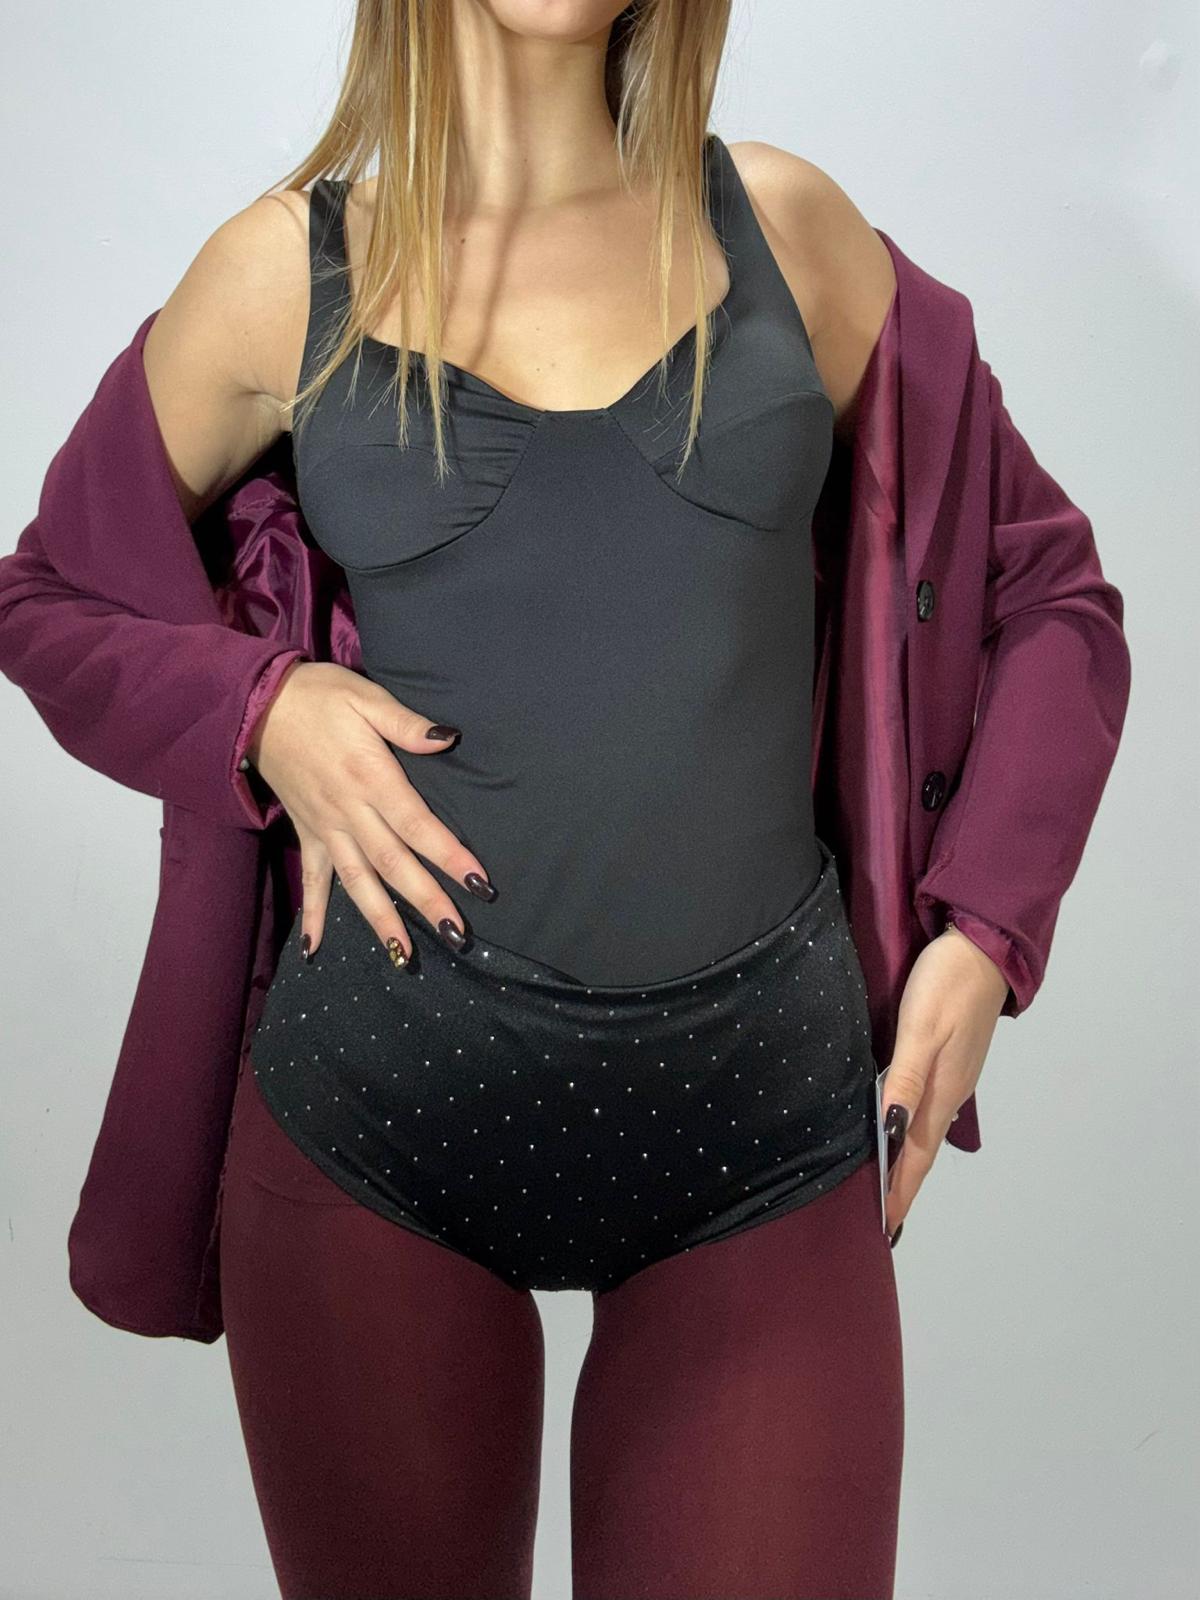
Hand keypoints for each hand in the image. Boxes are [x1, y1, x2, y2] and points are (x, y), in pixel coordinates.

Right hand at [246, 661, 494, 963]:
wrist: (257, 705)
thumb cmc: (319, 696)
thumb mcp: (365, 697)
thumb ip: (406, 723)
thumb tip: (447, 737)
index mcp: (370, 777)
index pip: (418, 825)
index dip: (449, 855)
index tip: (479, 883)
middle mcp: (349, 811)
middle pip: (394, 864)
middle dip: (426, 901)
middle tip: (456, 935)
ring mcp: (325, 827)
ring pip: (358, 882)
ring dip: (381, 920)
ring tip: (405, 957)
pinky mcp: (306, 833)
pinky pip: (312, 880)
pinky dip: (314, 915)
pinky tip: (317, 949)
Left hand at [879, 925, 1008, 1241]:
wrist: (982, 946)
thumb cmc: (947, 983)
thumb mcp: (920, 1029)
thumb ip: (905, 1080)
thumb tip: (892, 1132)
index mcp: (941, 1089)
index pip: (916, 1155)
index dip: (900, 1191)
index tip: (885, 1228)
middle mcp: (949, 1089)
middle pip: (921, 1149)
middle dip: (903, 1185)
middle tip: (883, 1219)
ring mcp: (952, 1074)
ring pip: (925, 1129)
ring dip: (908, 1159)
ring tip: (890, 1185)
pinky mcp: (950, 1056)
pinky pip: (927, 1106)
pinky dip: (913, 1129)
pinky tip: (902, 1128)